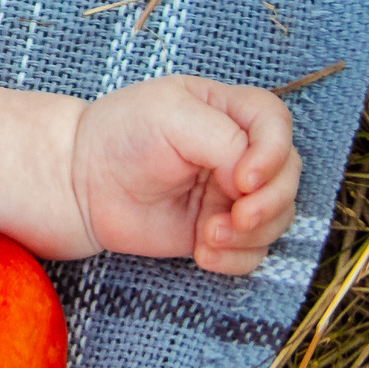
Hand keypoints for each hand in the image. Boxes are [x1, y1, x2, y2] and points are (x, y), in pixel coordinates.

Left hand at [71, 75, 298, 273]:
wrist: (81, 183)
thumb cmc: (120, 135)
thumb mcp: (169, 117)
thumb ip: (225, 140)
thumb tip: (255, 181)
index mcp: (228, 109)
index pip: (277, 123)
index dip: (273, 154)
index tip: (243, 179)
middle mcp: (238, 150)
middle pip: (287, 176)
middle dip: (268, 203)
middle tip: (236, 218)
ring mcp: (232, 192)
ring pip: (277, 218)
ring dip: (251, 235)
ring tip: (207, 237)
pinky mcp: (222, 228)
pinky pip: (254, 252)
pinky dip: (236, 258)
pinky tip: (202, 253)